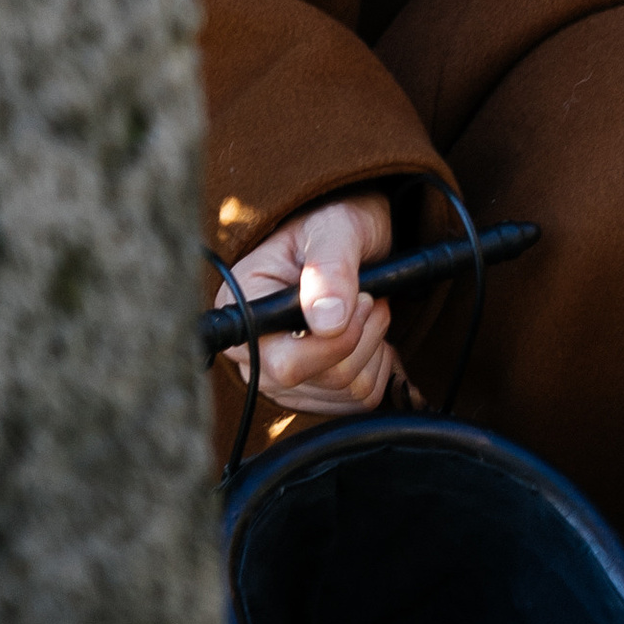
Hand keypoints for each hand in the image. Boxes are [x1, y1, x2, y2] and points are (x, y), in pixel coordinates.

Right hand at [217, 191, 395, 422]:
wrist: (353, 235)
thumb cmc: (335, 223)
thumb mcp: (336, 227)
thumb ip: (330, 268)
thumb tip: (327, 322)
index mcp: (244, 310)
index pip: (281, 363)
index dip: (333, 342)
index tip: (364, 299)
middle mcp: (254, 352)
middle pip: (321, 380)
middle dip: (362, 336)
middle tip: (370, 295)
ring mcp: (282, 377)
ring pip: (346, 391)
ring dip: (374, 346)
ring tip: (369, 306)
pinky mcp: (313, 391)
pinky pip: (360, 400)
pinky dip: (379, 365)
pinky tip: (370, 332)